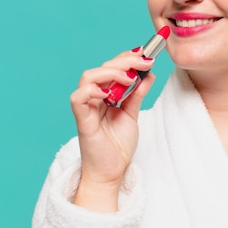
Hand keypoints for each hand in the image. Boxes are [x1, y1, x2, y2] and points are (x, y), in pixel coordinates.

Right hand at [69, 48, 154, 210]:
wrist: (112, 172)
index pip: (112, 67)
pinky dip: (92, 90)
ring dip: (111, 72)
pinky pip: (78, 98)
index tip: (148, 55)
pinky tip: (110, 93)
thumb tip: (149, 74)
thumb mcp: (132, 114)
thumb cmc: (118, 146)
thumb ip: (138, 94)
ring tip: (130, 78)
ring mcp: (87, 107)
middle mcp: (94, 97)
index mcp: (105, 94)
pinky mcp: (82, 119)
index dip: (128, 58)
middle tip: (145, 62)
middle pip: (102, 68)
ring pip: (89, 77)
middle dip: (125, 61)